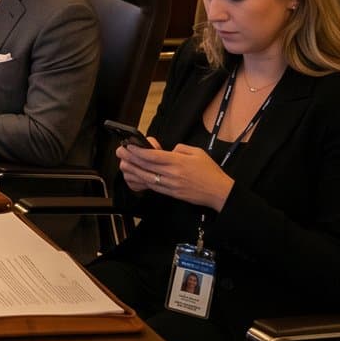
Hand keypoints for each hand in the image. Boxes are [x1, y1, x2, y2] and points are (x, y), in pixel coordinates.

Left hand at [115, 137, 234, 209]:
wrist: (219, 192)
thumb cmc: (210, 172)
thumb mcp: (198, 152)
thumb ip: (180, 149)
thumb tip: (168, 150)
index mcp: (178, 162)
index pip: (153, 156)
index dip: (138, 151)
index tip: (129, 146)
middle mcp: (172, 174)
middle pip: (146, 166)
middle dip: (131, 158)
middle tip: (120, 152)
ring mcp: (171, 185)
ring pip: (147, 178)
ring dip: (132, 171)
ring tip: (123, 164)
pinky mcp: (172, 194)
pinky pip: (153, 187)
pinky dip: (142, 182)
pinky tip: (135, 177)